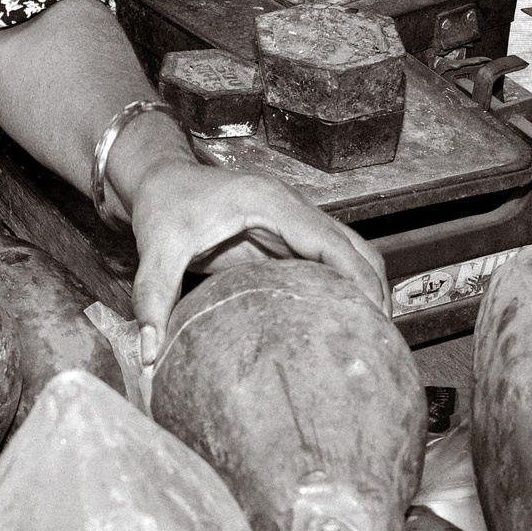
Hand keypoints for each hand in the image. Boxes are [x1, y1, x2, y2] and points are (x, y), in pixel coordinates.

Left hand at [124, 156, 388, 362]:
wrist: (161, 178)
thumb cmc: (164, 204)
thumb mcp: (156, 248)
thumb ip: (153, 297)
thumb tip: (150, 352)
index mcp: (271, 203)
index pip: (331, 241)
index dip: (359, 278)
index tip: (376, 318)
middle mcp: (292, 210)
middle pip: (355, 247)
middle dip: (375, 291)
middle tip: (381, 342)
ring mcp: (293, 224)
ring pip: (349, 255)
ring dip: (365, 291)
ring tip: (370, 341)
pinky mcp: (287, 240)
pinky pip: (328, 264)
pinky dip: (343, 290)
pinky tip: (340, 326)